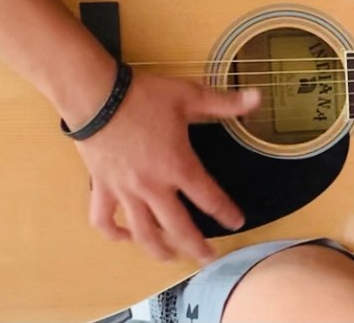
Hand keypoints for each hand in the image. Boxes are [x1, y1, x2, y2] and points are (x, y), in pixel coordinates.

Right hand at [72, 71, 259, 263]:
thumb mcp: (189, 96)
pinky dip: (114, 233)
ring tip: (171, 257)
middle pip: (178, 227)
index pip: (209, 197)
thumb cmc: (144, 97)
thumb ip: (224, 103)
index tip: (236, 222)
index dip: (226, 212)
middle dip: (196, 246)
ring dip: (158, 249)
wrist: (96, 96)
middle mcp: (152, 186)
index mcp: (177, 166)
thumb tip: (257, 98)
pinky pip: (104, 219)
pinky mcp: (101, 187)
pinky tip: (125, 237)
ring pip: (142, 232)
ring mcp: (125, 191)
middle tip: (208, 257)